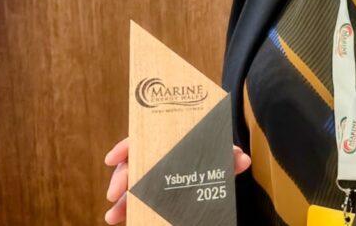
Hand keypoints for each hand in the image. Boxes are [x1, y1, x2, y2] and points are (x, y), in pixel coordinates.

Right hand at [104, 136, 251, 223]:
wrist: (219, 165)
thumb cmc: (216, 153)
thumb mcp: (221, 153)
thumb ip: (229, 156)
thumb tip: (243, 160)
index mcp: (170, 139)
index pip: (143, 138)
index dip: (126, 147)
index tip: (112, 158)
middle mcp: (157, 154)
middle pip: (132, 162)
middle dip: (121, 178)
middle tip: (114, 193)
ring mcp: (154, 173)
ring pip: (131, 184)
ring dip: (121, 199)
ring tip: (113, 216)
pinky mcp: (154, 191)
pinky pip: (137, 198)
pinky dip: (127, 207)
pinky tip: (120, 218)